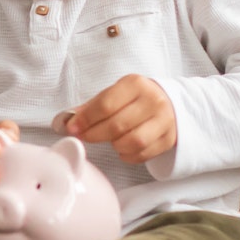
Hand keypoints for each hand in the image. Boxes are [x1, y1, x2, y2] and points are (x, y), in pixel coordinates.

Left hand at [59, 76, 175, 163]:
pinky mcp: (168, 139)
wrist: (170, 103)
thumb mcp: (116, 93)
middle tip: (83, 136)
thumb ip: (93, 106)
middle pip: (117, 125)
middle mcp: (153, 101)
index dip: (86, 119)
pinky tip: (122, 148)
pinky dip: (127, 155)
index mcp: (136, 84)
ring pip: (132, 142)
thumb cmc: (136, 98)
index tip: (72, 127)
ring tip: (109, 140)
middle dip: (94, 134)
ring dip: (114, 145)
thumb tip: (68, 120)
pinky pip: (142, 154)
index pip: (106, 105)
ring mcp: (164, 121)